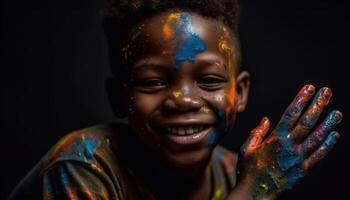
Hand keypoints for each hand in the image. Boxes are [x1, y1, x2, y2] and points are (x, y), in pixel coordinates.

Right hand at [238, 85, 341, 199]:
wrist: (255, 193)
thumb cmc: (248, 171)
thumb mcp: (247, 149)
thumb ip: (256, 133)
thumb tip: (266, 119)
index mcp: (274, 138)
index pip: (290, 114)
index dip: (300, 99)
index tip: (308, 88)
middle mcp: (289, 146)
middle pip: (307, 122)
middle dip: (318, 105)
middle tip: (326, 92)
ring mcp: (298, 158)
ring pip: (317, 137)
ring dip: (328, 124)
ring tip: (337, 112)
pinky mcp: (303, 170)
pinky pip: (319, 156)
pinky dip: (328, 145)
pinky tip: (335, 135)